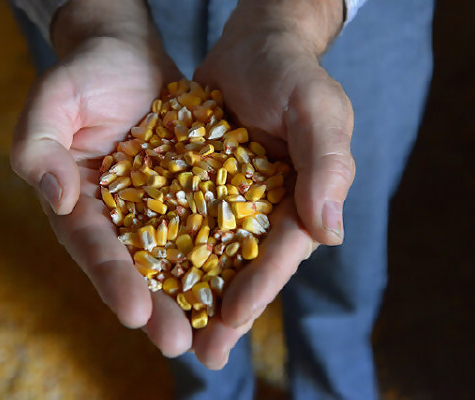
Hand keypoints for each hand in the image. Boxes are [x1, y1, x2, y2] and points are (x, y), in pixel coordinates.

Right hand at [10, 1, 197, 357]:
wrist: (127, 53)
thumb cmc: (84, 75)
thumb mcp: (53, 102)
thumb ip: (40, 146)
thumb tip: (57, 196)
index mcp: (79, 204)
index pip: (93, 247)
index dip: (112, 280)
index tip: (133, 312)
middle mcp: (118, 216)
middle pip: (137, 266)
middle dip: (157, 305)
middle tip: (179, 343)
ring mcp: (156, 206)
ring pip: (177, 255)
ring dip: (195, 292)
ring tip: (218, 330)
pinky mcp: (190, 190)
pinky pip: (208, 220)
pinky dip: (225, 248)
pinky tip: (246, 274)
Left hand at [192, 0, 354, 366]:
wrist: (253, 45)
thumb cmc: (292, 74)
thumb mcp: (317, 109)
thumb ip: (327, 163)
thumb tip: (329, 232)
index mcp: (301, 199)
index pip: (282, 250)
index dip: (260, 284)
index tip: (233, 317)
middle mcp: (265, 208)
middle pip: (244, 265)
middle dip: (225, 309)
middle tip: (203, 354)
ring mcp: (229, 199)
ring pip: (209, 253)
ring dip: (191, 292)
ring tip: (169, 331)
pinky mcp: (198, 184)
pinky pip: (180, 220)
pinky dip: (165, 249)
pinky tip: (145, 276)